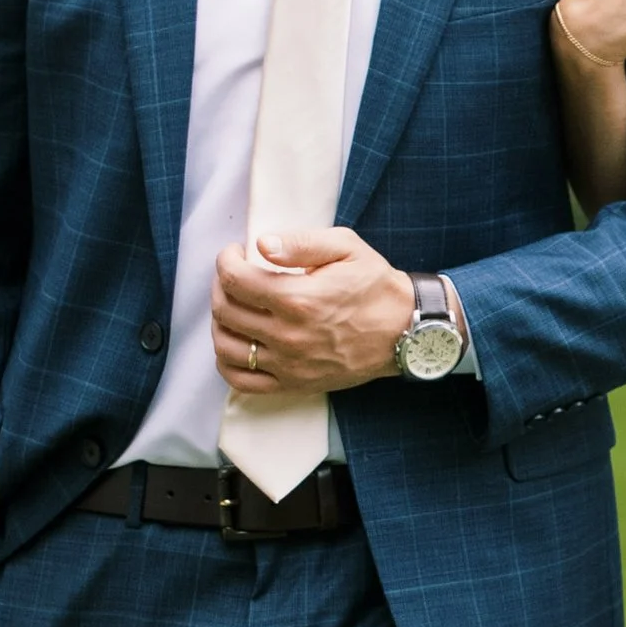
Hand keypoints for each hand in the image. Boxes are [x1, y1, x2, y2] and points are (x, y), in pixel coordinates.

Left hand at [213, 229, 415, 399]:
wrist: (405, 332)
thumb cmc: (376, 287)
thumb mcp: (347, 248)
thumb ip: (302, 243)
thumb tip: (263, 244)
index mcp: (298, 299)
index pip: (235, 279)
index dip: (226, 260)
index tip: (236, 253)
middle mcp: (288, 335)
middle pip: (225, 310)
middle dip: (221, 286)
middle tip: (235, 275)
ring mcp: (288, 364)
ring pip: (226, 347)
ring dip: (220, 322)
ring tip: (234, 306)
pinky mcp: (294, 383)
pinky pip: (242, 380)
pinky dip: (227, 362)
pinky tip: (237, 342)